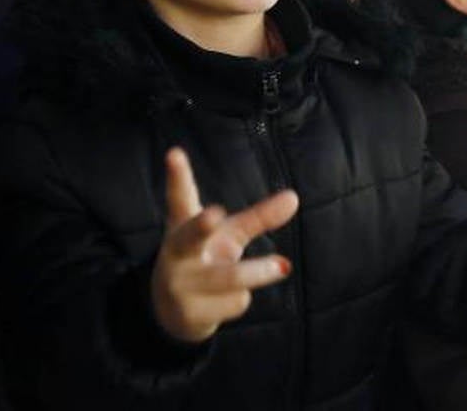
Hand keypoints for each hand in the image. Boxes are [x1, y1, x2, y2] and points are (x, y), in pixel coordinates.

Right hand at [151, 148, 297, 342]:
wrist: (172, 312)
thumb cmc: (205, 259)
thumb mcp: (229, 235)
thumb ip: (259, 217)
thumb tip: (294, 197)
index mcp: (183, 224)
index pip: (179, 196)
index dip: (177, 175)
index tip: (174, 154)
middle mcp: (177, 252)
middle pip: (189, 237)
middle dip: (201, 227)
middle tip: (214, 214)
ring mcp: (180, 283)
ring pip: (226, 277)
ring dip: (256, 272)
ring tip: (283, 266)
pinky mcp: (189, 312)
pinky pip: (232, 303)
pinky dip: (239, 300)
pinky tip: (224, 301)